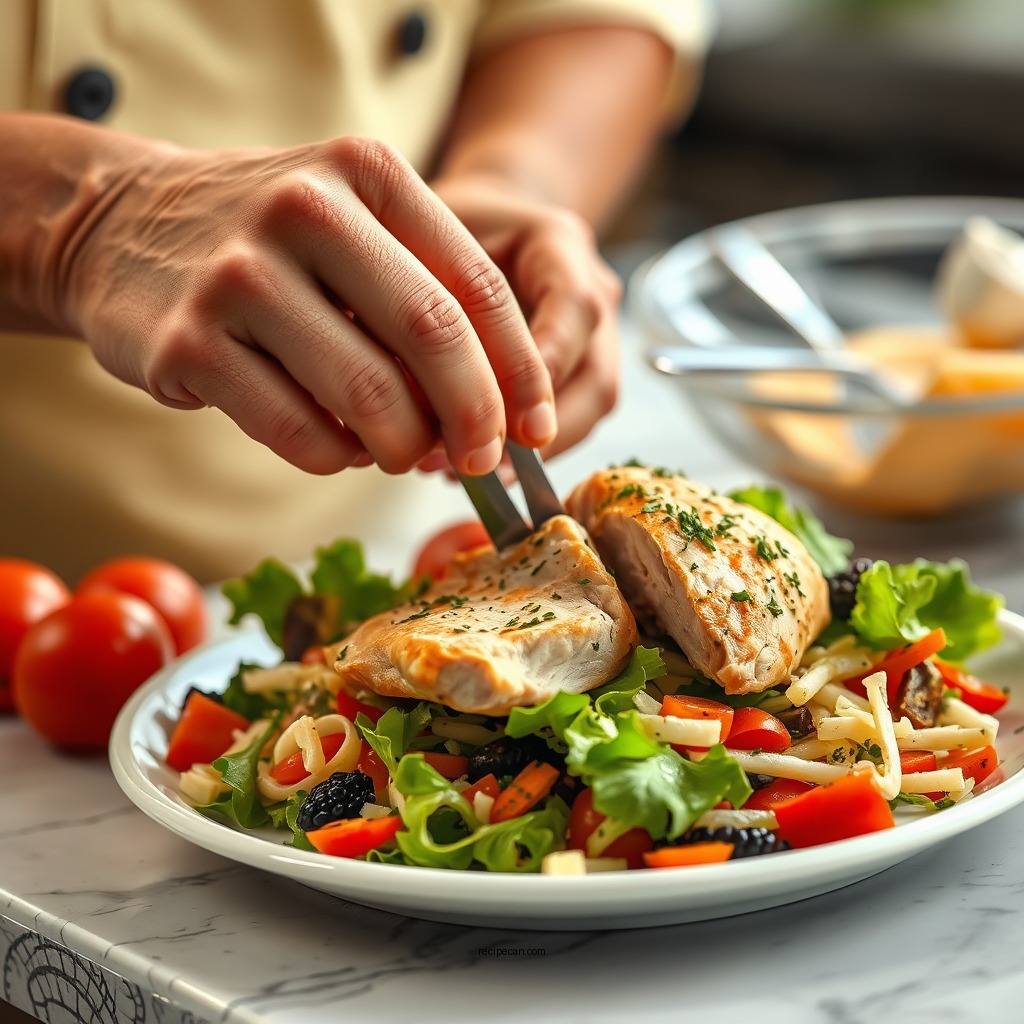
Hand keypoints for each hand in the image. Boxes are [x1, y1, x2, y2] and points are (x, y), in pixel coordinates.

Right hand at [58, 135, 557, 475]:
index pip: (477, 286)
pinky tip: (338, 445)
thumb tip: (500, 407)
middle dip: (476, 417)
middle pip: (434, 337)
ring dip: (403, 446)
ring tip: (399, 449)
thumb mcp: (352, 223)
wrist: (118, 223)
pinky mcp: (187, 344)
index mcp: (366, 172)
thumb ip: (425, 292)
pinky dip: (337, 457)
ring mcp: (239, 276)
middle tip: (484, 460)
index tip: (538, 427)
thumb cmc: (265, 239)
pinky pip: (300, 434)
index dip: (520, 370)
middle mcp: (304, 209)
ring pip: (369, 396)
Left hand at [428, 174, 621, 465]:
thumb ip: (426, 291)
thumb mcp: (426, 235)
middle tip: (471, 460)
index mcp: (560, 245)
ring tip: (460, 473)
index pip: (574, 306)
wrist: (483, 223)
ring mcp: (595, 337)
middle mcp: (592, 292)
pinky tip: (469, 466)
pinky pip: (569, 422)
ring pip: (589, 410)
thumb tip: (404, 375)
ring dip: (529, 456)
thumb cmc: (447, 226)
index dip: (542, 365)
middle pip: (595, 378)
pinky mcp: (580, 372)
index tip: (497, 413)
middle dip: (536, 433)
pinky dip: (523, 454)